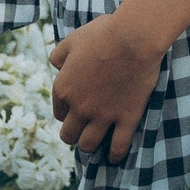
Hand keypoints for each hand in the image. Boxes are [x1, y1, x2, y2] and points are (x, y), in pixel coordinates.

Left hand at [47, 9, 164, 163]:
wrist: (134, 37)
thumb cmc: (104, 33)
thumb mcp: (73, 39)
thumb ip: (59, 54)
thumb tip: (56, 65)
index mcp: (64, 88)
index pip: (58, 112)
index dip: (67, 111)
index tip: (75, 109)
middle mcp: (79, 107)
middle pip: (68, 135)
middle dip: (74, 133)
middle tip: (82, 128)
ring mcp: (103, 115)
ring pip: (88, 145)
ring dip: (89, 145)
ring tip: (95, 142)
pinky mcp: (126, 118)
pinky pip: (118, 146)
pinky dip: (115, 154)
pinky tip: (114, 157)